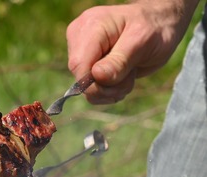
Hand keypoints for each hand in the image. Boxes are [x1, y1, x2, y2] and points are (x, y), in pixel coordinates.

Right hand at [66, 1, 198, 103]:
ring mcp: (80, 51)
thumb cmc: (155, 28)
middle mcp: (79, 37)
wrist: (159, 25)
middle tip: (130, 76)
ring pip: (85, 87)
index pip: (79, 64)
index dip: (96, 82)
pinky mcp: (85, 63)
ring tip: (128, 74)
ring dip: (110, 90)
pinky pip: (89, 89)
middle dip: (107, 86)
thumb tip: (97, 76)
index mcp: (91, 26)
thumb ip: (120, 60)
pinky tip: (121, 77)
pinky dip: (107, 91)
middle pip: (80, 77)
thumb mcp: (143, 41)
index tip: (122, 80)